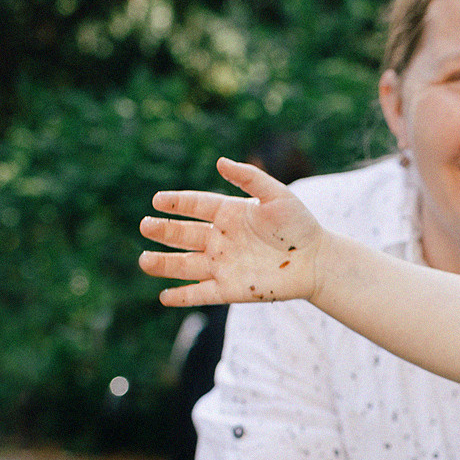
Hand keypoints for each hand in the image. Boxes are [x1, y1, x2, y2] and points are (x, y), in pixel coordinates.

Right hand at [138, 157, 326, 307]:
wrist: (316, 261)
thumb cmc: (298, 225)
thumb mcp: (276, 195)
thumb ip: (249, 178)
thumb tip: (220, 162)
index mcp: (229, 214)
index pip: (196, 205)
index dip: (177, 203)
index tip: (157, 200)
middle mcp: (221, 239)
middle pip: (185, 235)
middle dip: (164, 231)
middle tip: (144, 226)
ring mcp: (224, 265)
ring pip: (186, 265)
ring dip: (164, 264)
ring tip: (144, 261)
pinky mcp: (230, 289)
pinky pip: (201, 294)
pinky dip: (183, 296)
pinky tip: (163, 296)